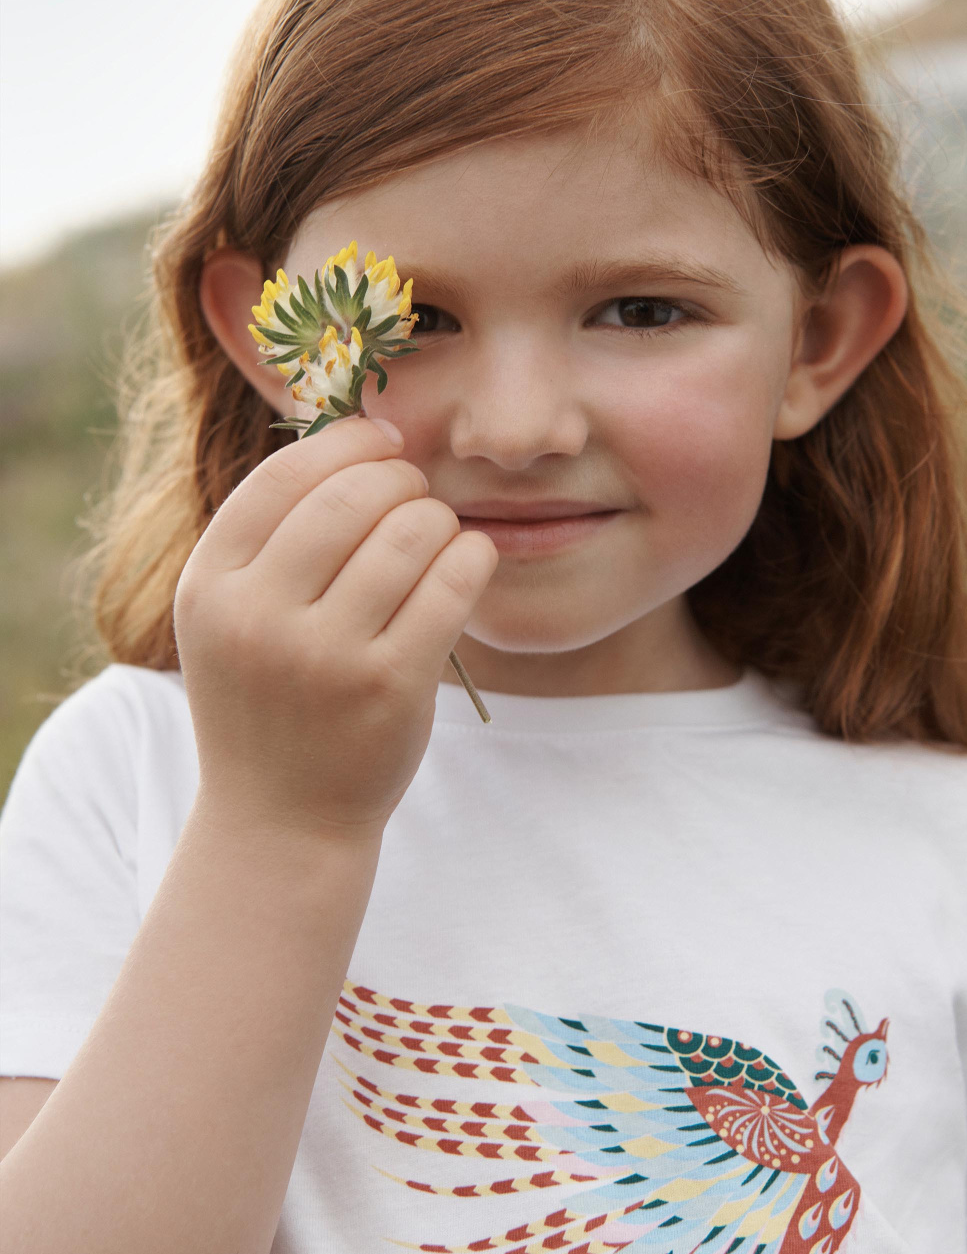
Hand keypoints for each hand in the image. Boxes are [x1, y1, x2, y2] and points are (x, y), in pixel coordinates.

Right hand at [174, 418, 497, 838]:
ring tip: (437, 537)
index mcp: (209, 586)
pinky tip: (469, 562)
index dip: (347, 443)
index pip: (285, 476)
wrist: (279, 822)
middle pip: (353, 495)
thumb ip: (274, 533)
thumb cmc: (270, 698)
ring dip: (438, 520)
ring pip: (411, 532)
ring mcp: (324, 656)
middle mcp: (257, 617)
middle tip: (416, 494)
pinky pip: (451, 584)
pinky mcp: (389, 686)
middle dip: (400, 479)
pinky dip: (472, 558)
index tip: (384, 441)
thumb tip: (364, 431)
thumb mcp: (232, 615)